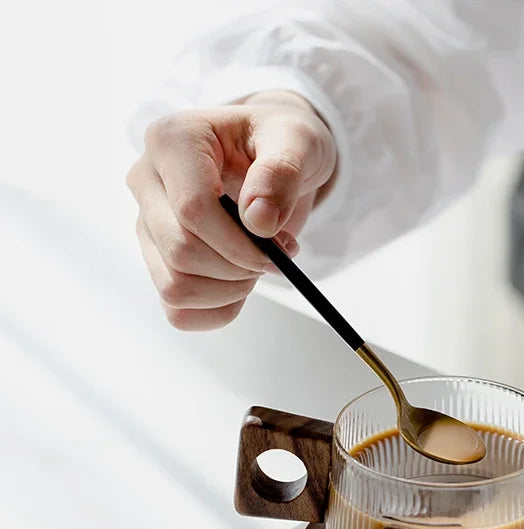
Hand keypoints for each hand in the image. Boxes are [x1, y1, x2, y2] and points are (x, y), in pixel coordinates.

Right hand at [126, 90, 336, 329]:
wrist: (273, 157)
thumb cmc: (280, 142)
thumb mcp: (296, 141)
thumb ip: (281, 173)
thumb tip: (259, 220)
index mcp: (171, 141)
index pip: (192, 210)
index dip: (240, 243)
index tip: (279, 250)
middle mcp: (146, 182)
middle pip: (180, 253)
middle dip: (238, 267)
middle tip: (274, 256)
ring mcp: (147, 225)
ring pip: (175, 288)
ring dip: (229, 291)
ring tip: (258, 265)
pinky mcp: (158, 260)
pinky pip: (178, 311)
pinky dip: (218, 311)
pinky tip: (242, 285)